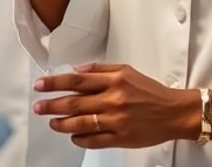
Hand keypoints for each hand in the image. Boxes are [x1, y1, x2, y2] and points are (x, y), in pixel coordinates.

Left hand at [33, 63, 199, 148]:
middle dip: (52, 104)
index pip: (77, 81)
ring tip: (52, 122)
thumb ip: (102, 70)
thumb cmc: (151, 92)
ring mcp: (117, 121)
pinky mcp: (121, 138)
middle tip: (38, 106)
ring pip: (81, 123)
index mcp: (115, 81)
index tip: (41, 85)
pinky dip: (80, 139)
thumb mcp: (128, 71)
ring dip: (62, 123)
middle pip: (75, 102)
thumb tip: (78, 70)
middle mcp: (114, 100)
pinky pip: (94, 140)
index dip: (55, 83)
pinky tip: (73, 136)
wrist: (174, 112)